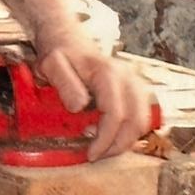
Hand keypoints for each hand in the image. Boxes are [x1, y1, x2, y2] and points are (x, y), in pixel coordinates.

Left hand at [34, 34, 154, 160]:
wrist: (67, 39)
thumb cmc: (59, 54)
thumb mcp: (51, 65)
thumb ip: (64, 84)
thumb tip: (78, 107)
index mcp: (107, 73)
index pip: (115, 114)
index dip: (105, 139)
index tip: (90, 154)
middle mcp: (126, 77)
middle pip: (136, 121)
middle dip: (117, 145)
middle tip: (96, 155)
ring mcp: (134, 82)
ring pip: (142, 120)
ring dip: (125, 140)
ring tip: (102, 146)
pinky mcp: (135, 88)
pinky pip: (141, 116)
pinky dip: (130, 131)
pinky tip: (111, 135)